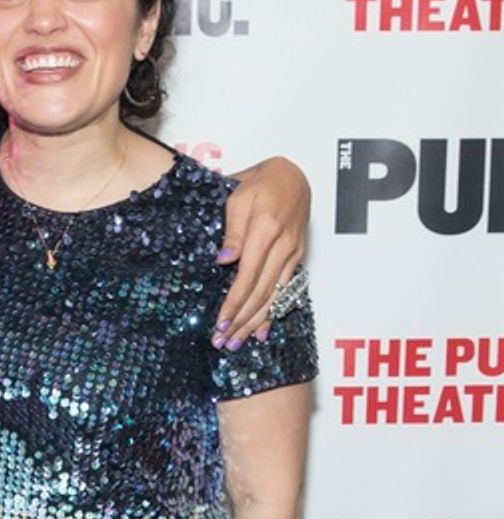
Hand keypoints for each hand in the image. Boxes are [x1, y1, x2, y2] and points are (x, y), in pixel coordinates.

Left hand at [215, 157, 309, 347]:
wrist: (292, 175)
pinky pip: (285, 290)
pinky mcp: (297, 257)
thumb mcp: (238, 197)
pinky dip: (273, 313)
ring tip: (237, 343)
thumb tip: (225, 261)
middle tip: (223, 342)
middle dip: (241, 321)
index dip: (234, 304)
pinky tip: (262, 331)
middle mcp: (284, 246)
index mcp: (266, 231)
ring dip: (255, 323)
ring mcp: (293, 254)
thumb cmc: (260, 182)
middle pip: (261, 293)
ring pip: (274, 296)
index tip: (220, 323)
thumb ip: (233, 232)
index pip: (247, 277)